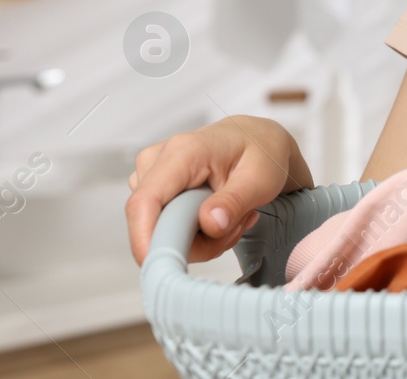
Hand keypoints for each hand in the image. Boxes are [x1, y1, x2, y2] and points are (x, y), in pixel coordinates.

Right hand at [125, 115, 311, 264]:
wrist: (258, 140)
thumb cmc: (260, 152)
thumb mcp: (261, 177)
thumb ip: (235, 201)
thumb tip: (209, 224)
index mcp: (182, 152)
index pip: (145, 202)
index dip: (145, 239)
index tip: (165, 267)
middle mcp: (156, 161)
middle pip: (154, 225)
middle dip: (196, 242)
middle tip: (236, 227)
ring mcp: (151, 176)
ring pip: (162, 231)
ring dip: (201, 239)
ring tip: (233, 215)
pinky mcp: (154, 191)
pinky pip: (166, 229)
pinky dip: (196, 235)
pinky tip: (219, 216)